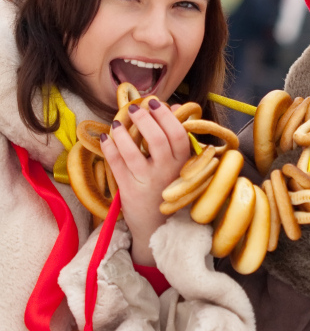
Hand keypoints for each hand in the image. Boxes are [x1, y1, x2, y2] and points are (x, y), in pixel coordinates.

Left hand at [100, 100, 190, 265]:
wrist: (157, 228)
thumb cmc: (169, 189)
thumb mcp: (180, 165)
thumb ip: (177, 137)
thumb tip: (174, 106)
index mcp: (183, 164)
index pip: (178, 134)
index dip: (165, 116)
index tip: (154, 103)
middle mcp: (167, 173)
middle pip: (156, 140)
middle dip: (144, 119)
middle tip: (134, 108)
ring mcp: (147, 182)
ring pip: (133, 153)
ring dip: (123, 133)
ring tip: (117, 122)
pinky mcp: (129, 192)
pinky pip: (116, 166)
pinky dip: (109, 149)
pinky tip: (106, 138)